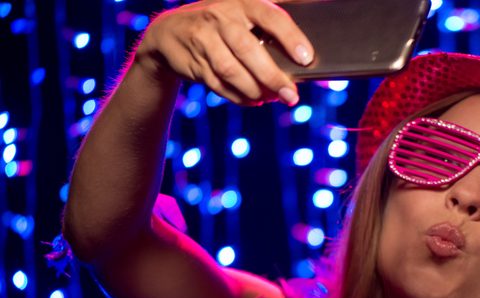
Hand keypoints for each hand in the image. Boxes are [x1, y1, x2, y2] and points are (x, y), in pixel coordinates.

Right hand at [134, 0, 312, 105]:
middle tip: (291, 96)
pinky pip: (219, 85)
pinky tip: (254, 100)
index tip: (306, 58)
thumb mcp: (241, 13)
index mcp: (241, 3)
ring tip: (272, 98)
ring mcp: (203, 40)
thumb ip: (270, 26)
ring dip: (255, 90)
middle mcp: (220, 18)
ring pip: (231, 71)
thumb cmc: (221, 24)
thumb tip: (306, 55)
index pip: (270, 17)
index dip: (290, 37)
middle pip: (248, 50)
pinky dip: (240, 97)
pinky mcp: (193, 62)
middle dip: (272, 77)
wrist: (169, 33)